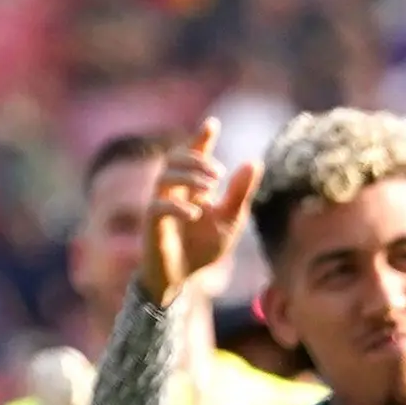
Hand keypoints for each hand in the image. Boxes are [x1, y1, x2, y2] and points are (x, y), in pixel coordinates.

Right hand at [140, 120, 255, 308]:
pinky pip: (157, 207)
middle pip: (175, 159)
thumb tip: (253, 161)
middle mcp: (173, 192)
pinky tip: (195, 214)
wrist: (182, 279)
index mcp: (192, 188)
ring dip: (188, 177)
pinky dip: (177, 207)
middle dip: (197, 159)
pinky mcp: (151, 226)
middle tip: (218, 175)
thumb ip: (240, 193)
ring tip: (210, 189)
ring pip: (164, 177)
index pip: (194, 155)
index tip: (212, 125)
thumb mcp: (230, 220)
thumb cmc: (203, 249)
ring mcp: (160, 207)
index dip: (201, 138)